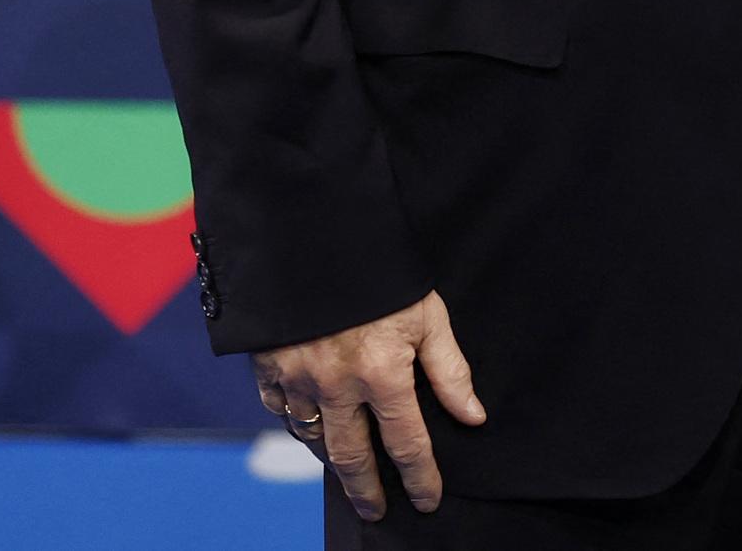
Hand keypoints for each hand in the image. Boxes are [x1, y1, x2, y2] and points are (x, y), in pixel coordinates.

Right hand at [252, 288, 486, 521]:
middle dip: (368, 491)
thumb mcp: (427, 313)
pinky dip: (296, 423)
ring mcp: (299, 377)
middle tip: (377, 512)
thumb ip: (450, 369)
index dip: (421, 477)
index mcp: (382, 373)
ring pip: (314, 437)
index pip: (407, 443)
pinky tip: (309, 427)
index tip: (429, 500)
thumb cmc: (382, 272)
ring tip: (348, 472)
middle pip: (353, 456)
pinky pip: (281, 409)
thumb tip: (472, 417)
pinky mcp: (269, 365)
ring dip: (332, 460)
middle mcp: (337, 385)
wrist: (314, 231)